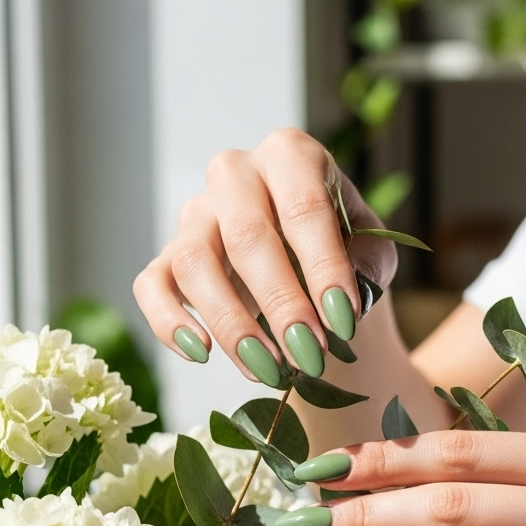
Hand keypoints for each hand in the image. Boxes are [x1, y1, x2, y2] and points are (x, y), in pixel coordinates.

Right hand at [133, 130, 396, 382]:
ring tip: (269, 370)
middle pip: (247, 236)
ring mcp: (196, 213)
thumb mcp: (373, 248)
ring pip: (196, 263)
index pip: (304, 207)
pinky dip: (169, 322)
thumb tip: (352, 295)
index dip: (324, 267)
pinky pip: (152, 285)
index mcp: (290, 156)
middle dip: (281, 303)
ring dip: (233, 324)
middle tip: (310, 356)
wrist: (308, 263)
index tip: (344, 322)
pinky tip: (201, 355)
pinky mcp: (168, 255)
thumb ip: (370, 264)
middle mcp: (235, 173)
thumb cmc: (344, 247)